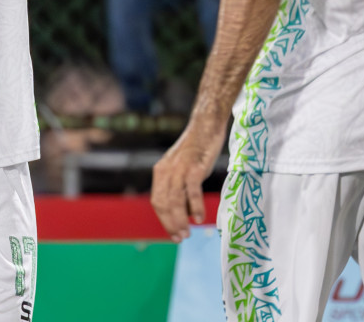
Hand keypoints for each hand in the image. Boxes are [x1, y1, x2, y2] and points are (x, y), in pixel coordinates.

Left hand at [151, 118, 226, 241]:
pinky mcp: (194, 167)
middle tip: (180, 238)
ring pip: (175, 200)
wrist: (205, 125)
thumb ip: (180, 187)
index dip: (164, 220)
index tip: (173, 234)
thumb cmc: (197, 149)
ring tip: (187, 233)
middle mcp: (166, 171)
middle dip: (170, 224)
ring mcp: (180, 169)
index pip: (158, 202)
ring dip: (180, 220)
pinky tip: (198, 218)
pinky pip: (192, 191)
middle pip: (163, 203)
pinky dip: (194, 207)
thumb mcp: (182, 168)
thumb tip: (184, 213)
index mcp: (161, 172)